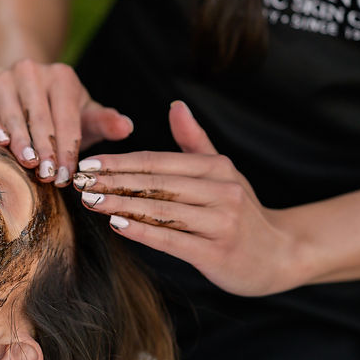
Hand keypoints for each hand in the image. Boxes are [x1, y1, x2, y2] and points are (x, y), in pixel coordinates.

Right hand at [0, 59, 132, 184]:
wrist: (16, 90)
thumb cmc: (57, 111)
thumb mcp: (82, 114)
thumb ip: (105, 122)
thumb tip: (127, 128)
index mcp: (61, 77)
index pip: (67, 118)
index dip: (68, 149)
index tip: (67, 176)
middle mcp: (30, 71)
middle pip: (41, 117)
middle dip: (47, 149)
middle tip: (49, 177)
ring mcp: (2, 80)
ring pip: (13, 114)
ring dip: (22, 141)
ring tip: (29, 163)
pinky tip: (0, 142)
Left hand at [73, 101, 303, 296]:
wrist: (281, 255)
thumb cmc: (242, 211)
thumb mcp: (223, 171)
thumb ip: (195, 141)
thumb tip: (175, 105)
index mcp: (217, 167)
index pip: (158, 161)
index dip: (120, 162)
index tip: (88, 164)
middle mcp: (221, 191)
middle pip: (156, 183)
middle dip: (113, 181)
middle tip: (77, 182)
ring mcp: (222, 222)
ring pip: (161, 209)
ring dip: (121, 204)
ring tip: (90, 202)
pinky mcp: (218, 252)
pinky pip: (173, 240)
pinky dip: (144, 232)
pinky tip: (119, 226)